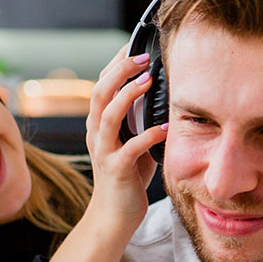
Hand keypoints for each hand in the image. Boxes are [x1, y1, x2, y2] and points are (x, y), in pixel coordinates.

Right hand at [83, 44, 167, 232]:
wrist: (114, 216)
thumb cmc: (128, 177)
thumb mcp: (133, 141)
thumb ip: (140, 119)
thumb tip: (163, 94)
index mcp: (98, 123)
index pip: (102, 84)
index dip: (116, 63)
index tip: (136, 45)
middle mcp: (96, 133)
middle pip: (99, 93)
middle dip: (120, 71)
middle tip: (144, 57)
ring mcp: (103, 151)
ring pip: (107, 115)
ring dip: (128, 95)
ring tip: (149, 80)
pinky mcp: (116, 170)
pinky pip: (130, 149)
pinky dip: (148, 135)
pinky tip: (166, 127)